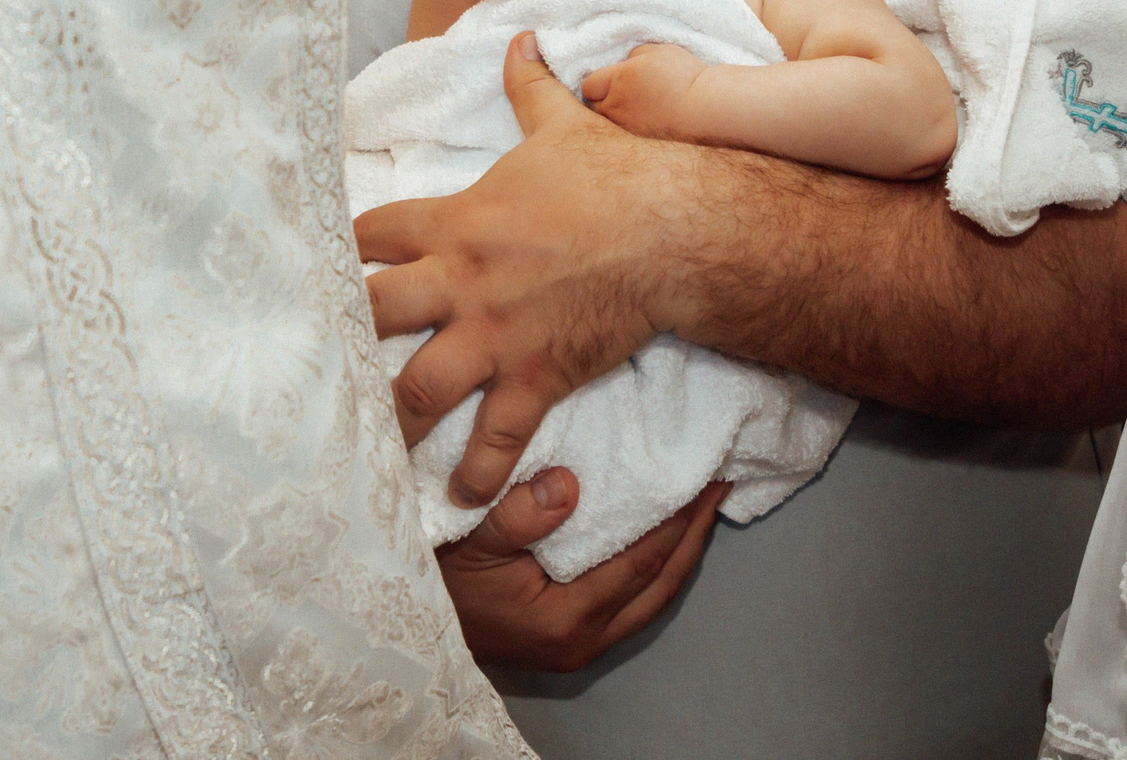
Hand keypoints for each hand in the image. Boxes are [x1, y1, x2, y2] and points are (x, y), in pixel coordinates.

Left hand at [356, 32, 678, 506]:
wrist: (673, 231)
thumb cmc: (617, 176)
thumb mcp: (566, 124)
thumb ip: (529, 85)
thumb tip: (519, 36)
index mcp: (459, 220)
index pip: (373, 234)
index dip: (341, 251)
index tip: (313, 267)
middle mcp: (462, 281)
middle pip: (371, 312)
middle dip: (340, 337)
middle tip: (309, 364)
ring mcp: (494, 334)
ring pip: (417, 387)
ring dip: (388, 419)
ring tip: (362, 449)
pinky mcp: (535, 376)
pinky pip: (495, 436)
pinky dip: (476, 473)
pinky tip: (457, 502)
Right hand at [439, 468, 728, 671]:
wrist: (406, 621)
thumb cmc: (434, 575)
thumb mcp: (467, 537)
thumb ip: (518, 512)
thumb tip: (571, 485)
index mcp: (567, 618)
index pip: (641, 564)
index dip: (678, 522)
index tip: (706, 480)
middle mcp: (582, 641)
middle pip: (660, 587)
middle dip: (694, 537)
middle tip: (721, 488)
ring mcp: (577, 647)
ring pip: (649, 601)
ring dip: (679, 555)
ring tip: (701, 509)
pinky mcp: (569, 642)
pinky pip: (631, 603)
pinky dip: (653, 570)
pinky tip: (659, 540)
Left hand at [578, 42, 702, 137]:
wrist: (707, 108)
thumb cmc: (685, 76)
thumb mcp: (658, 51)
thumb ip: (633, 56)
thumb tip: (624, 66)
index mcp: (618, 80)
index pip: (588, 84)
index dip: (597, 79)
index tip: (612, 76)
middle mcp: (616, 107)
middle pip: (593, 106)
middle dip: (600, 98)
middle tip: (619, 91)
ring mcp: (627, 128)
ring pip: (607, 122)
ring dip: (613, 113)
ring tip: (633, 106)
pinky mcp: (639, 143)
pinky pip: (623, 134)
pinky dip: (628, 125)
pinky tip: (644, 118)